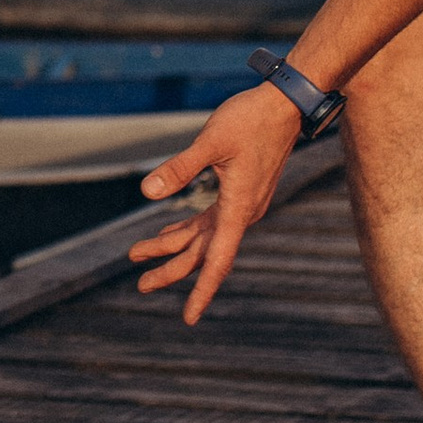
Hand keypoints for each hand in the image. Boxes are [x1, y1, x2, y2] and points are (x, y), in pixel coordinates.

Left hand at [128, 81, 302, 322]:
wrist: (285, 104)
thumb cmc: (250, 119)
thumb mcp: (211, 141)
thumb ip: (180, 168)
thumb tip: (147, 192)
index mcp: (239, 209)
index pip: (217, 261)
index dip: (201, 291)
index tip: (188, 318)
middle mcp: (242, 213)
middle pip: (204, 253)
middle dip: (171, 269)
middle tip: (140, 284)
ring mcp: (242, 205)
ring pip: (204, 237)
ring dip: (173, 245)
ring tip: (138, 255)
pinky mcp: (239, 193)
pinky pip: (210, 221)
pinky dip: (188, 228)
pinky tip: (168, 229)